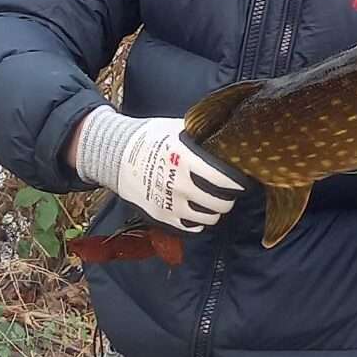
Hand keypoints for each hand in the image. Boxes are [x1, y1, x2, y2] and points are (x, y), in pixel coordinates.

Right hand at [100, 116, 245, 232]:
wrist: (115, 155)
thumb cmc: (150, 138)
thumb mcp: (176, 129)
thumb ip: (201, 135)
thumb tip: (228, 134)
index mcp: (185, 159)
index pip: (223, 179)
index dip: (237, 183)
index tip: (241, 181)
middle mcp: (179, 184)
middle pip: (219, 202)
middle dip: (228, 198)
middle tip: (228, 192)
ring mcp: (169, 203)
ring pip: (208, 217)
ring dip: (215, 211)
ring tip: (214, 202)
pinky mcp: (161, 216)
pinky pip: (190, 227)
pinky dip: (199, 222)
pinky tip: (198, 211)